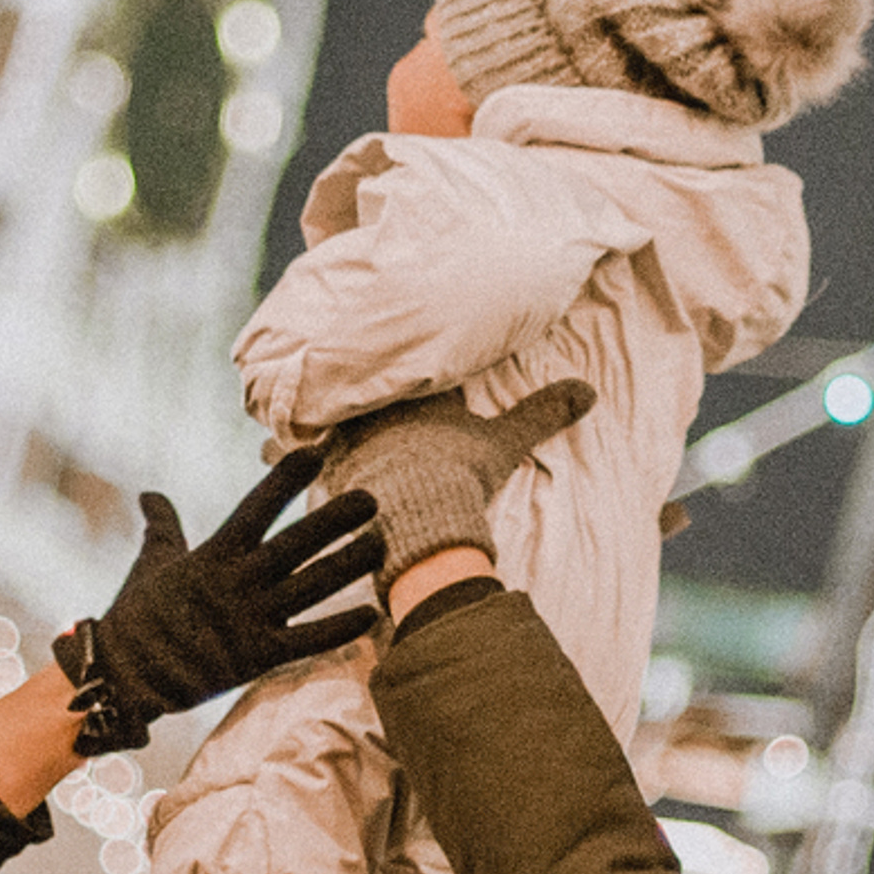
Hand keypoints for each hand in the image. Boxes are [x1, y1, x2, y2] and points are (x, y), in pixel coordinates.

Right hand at [55, 451, 385, 750]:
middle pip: (295, 544)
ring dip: (348, 566)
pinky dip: (340, 629)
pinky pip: (307, 641)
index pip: (255, 509)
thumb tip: (149, 494)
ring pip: (310, 588)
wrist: (122, 676)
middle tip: (372, 498)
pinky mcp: (257, 658)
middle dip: (334, 520)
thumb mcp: (152, 563)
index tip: (314, 454)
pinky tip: (372, 614)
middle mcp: (236, 583)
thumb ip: (161, 526)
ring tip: (381, 545)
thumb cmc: (137, 616)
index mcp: (212, 556)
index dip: (284, 481)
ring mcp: (248, 620)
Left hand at [318, 380, 595, 579]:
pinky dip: (295, 458)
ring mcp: (347, 435)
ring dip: (323, 417)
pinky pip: (303, 457)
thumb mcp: (504, 444)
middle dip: (356, 383)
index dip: (407, 364)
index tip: (400, 357)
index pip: (408, 365)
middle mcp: (375, 405)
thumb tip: (590, 390)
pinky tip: (283, 459)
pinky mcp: (327, 470)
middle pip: (363, 387)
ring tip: (317, 415)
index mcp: (415, 391)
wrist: (416, 515)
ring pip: (330, 416)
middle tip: (340, 371)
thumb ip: (542, 413)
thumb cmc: (459, 475)